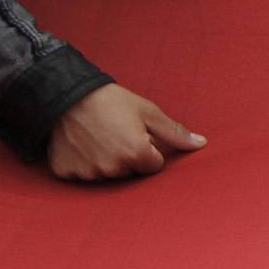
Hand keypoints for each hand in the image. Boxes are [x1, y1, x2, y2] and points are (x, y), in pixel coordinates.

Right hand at [46, 83, 204, 182]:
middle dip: (127, 157)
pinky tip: (81, 144)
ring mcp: (89, 172)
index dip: (148, 149)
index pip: (154, 165)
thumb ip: (175, 132)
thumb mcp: (148, 112)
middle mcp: (113, 168)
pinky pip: (81, 173)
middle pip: (130, 173)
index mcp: (136, 154)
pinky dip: (81, 162)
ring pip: (106, 174)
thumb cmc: (112, 101)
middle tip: (115, 133)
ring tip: (97, 137)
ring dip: (105, 161)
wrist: (68, 94)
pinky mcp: (67, 172)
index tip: (135, 134)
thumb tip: (201, 144)